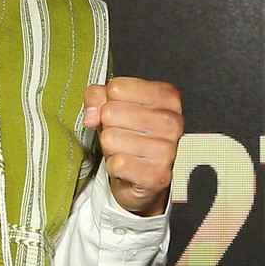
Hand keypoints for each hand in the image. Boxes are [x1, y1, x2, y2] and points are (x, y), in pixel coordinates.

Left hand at [81, 77, 182, 216]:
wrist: (144, 178)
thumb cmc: (131, 136)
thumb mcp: (113, 105)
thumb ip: (97, 95)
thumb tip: (92, 116)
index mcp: (167, 98)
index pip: (117, 88)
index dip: (109, 102)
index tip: (121, 113)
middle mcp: (172, 122)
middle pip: (110, 112)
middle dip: (108, 127)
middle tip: (122, 135)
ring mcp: (167, 150)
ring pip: (110, 138)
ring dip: (110, 148)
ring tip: (125, 151)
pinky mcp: (157, 175)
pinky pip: (116, 163)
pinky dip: (114, 167)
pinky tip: (128, 167)